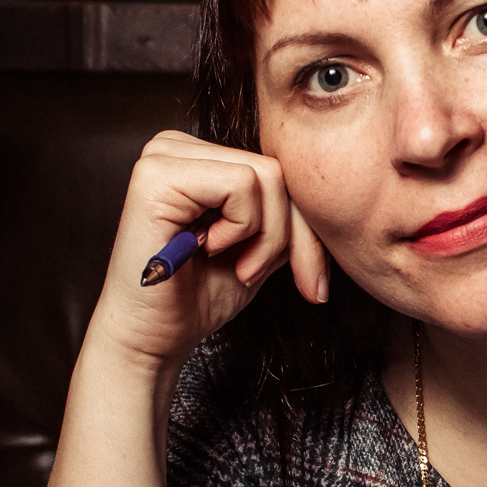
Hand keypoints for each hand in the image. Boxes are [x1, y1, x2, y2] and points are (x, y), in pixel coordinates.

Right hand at [90, 130, 328, 374]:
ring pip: (267, 176)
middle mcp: (177, 147)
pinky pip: (241, 184)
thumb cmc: (197, 297)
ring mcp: (163, 155)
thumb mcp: (262, 249)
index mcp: (199, 158)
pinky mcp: (156, 175)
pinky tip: (207, 249)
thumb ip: (288, 216)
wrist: (152, 339)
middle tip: (256, 273)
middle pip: (278, 171)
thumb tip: (334, 200)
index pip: (279, 171)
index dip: (303, 228)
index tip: (311, 282)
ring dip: (266, 235)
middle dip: (291, 234)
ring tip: (235, 264)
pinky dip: (241, 228)